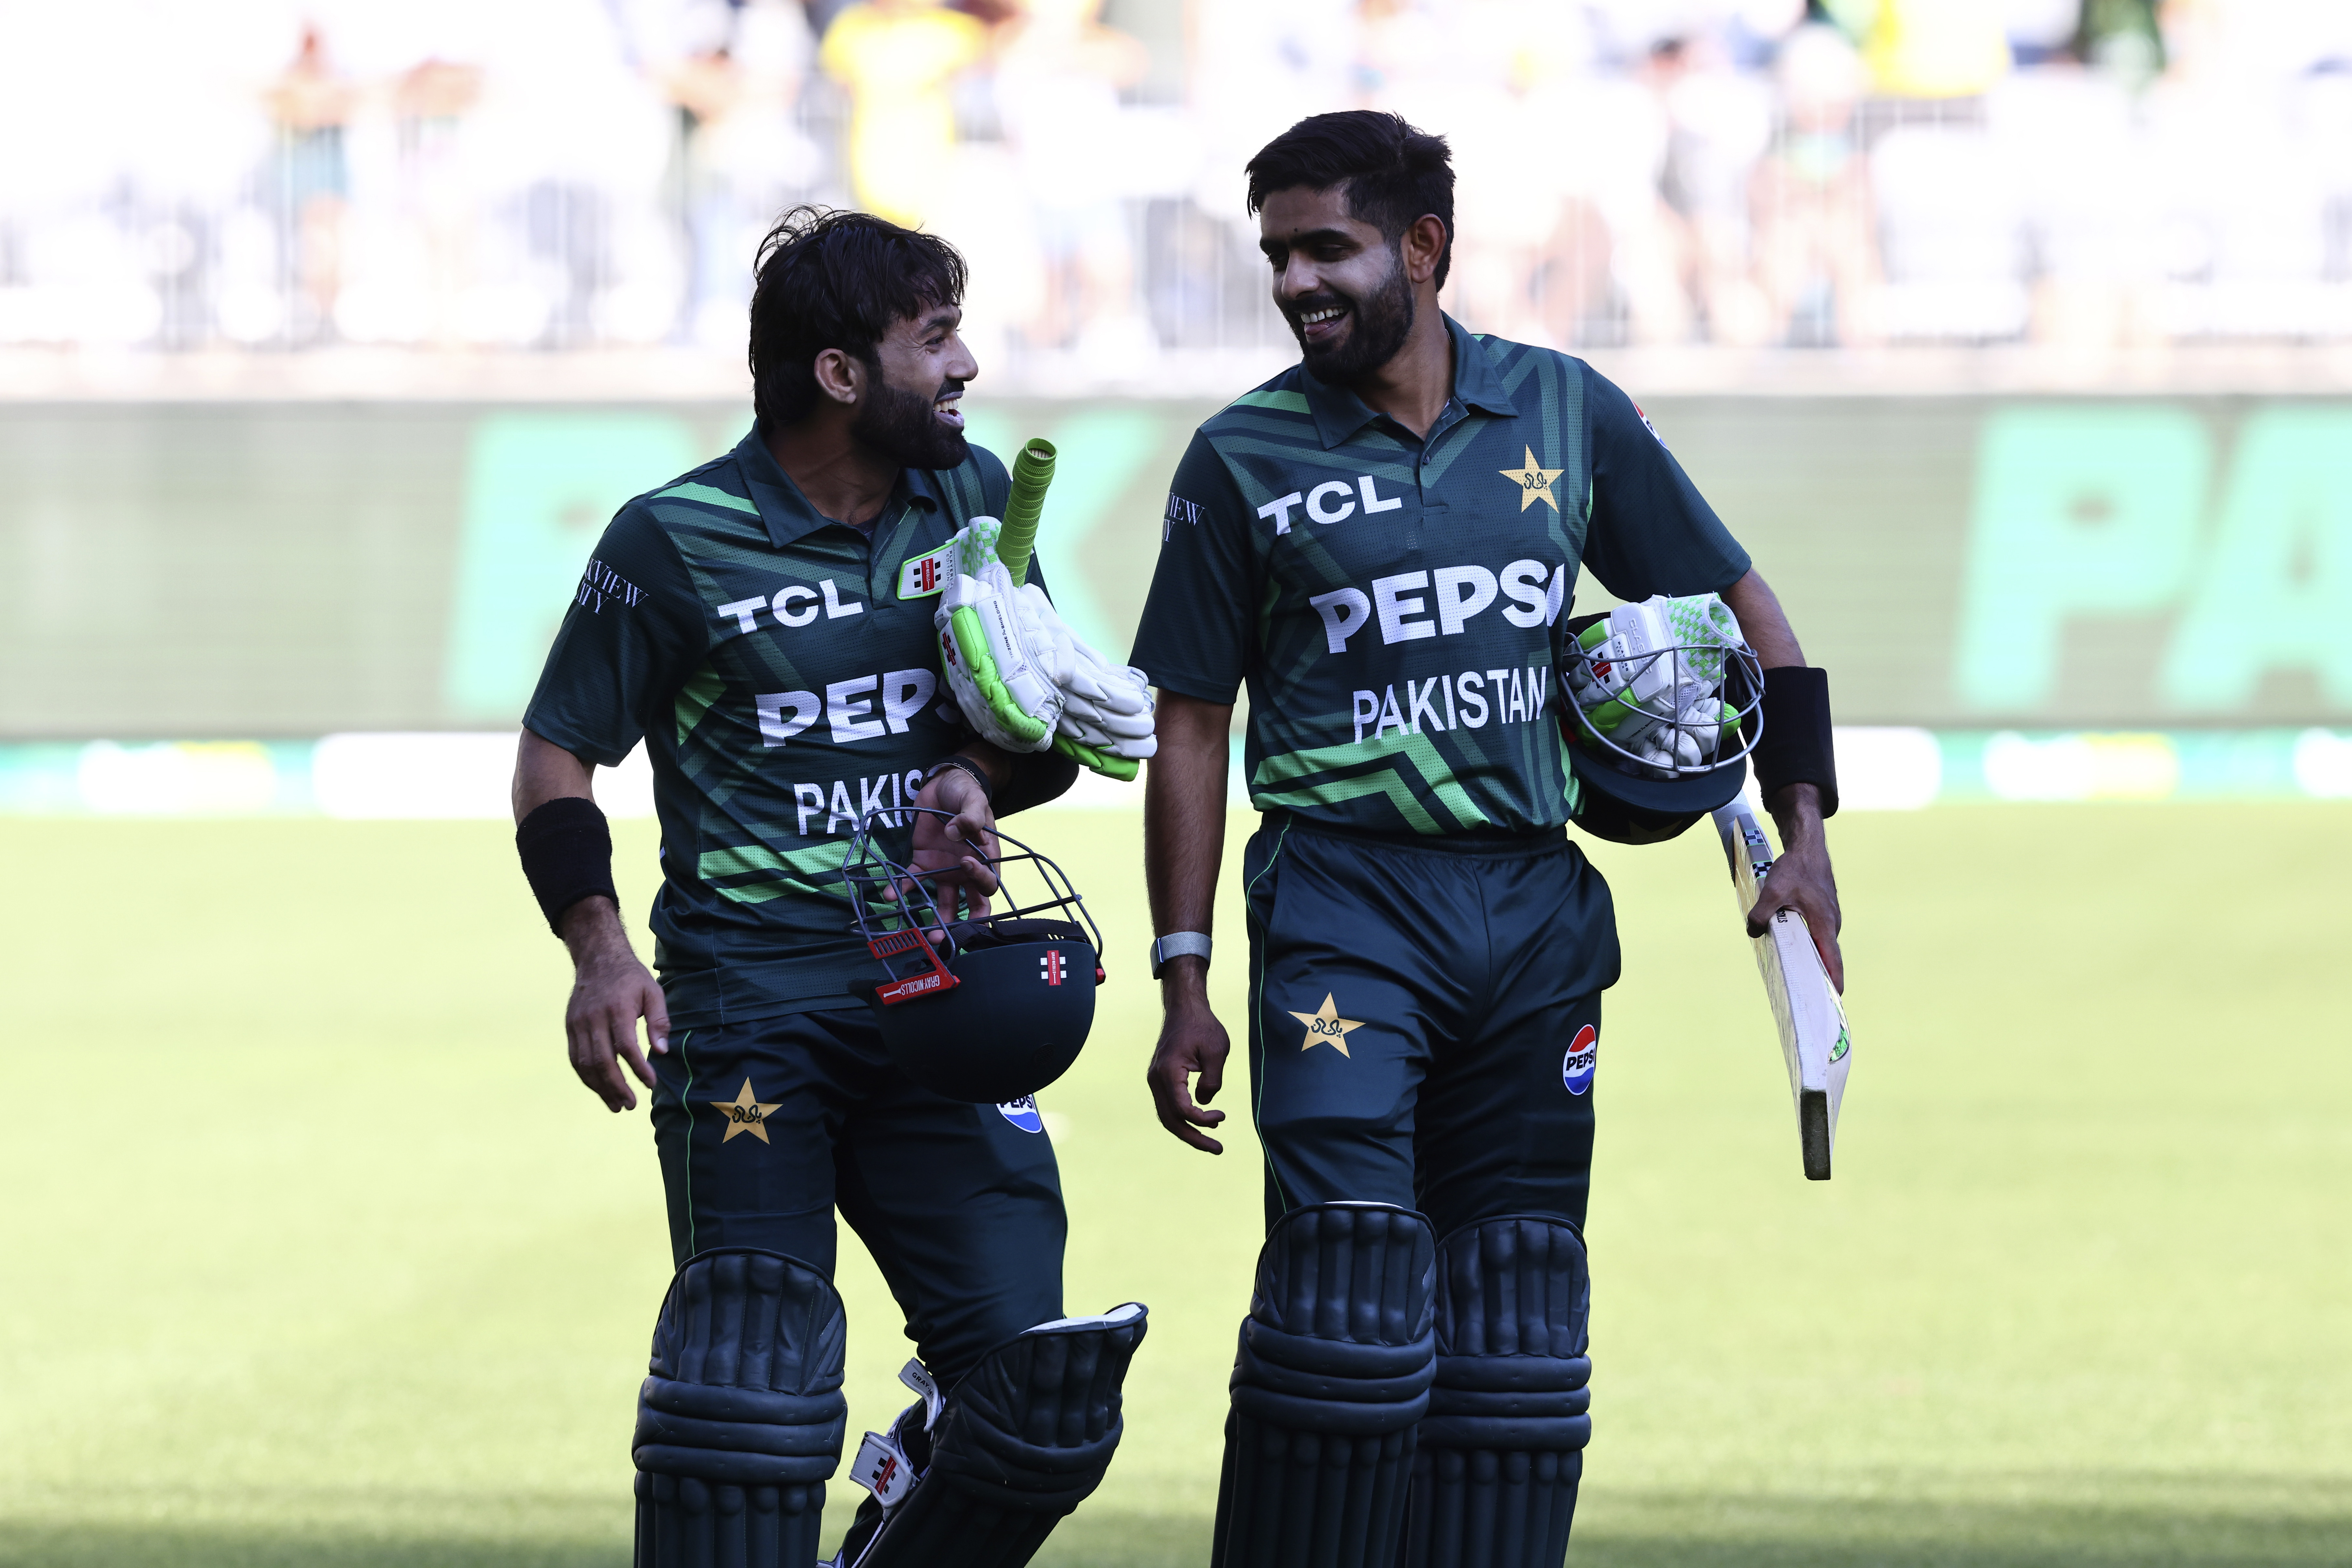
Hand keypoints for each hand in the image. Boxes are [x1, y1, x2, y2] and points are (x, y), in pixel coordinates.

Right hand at [560, 899, 667, 1111]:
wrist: (598, 958)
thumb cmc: (631, 978)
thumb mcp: (653, 992)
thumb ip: (659, 1021)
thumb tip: (662, 1052)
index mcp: (617, 1009)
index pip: (625, 1046)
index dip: (638, 1068)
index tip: (651, 1084)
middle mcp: (594, 1018)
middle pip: (601, 1061)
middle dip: (617, 1087)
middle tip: (631, 1105)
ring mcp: (578, 1024)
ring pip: (585, 1064)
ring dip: (600, 1088)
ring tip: (616, 1106)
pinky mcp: (570, 1027)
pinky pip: (575, 1058)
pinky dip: (586, 1077)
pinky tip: (600, 1089)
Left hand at [907, 761, 999, 922]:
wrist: (942, 784)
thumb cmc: (965, 793)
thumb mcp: (972, 799)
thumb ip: (970, 816)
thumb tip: (957, 832)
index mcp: (986, 857)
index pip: (989, 881)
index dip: (980, 879)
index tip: (965, 863)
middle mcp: (967, 870)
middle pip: (973, 904)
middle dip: (964, 924)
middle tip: (949, 937)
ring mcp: (945, 870)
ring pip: (945, 903)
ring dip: (936, 919)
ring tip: (924, 934)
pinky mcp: (923, 863)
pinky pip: (914, 881)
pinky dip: (902, 889)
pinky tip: (889, 894)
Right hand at [1147, 979, 1229, 1153]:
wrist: (1184, 1008)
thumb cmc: (1202, 1026)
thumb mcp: (1216, 1051)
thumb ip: (1212, 1081)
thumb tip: (1205, 1105)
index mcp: (1168, 1072)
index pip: (1182, 1109)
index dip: (1202, 1120)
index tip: (1223, 1116)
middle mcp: (1156, 1079)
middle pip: (1170, 1120)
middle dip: (1193, 1138)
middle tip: (1217, 1149)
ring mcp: (1155, 1079)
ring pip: (1166, 1115)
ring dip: (1188, 1131)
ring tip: (1211, 1141)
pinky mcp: (1160, 1078)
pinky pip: (1168, 1105)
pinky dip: (1183, 1117)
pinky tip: (1202, 1120)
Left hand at [1756, 784, 1843, 992]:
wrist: (1808, 850)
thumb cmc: (1795, 870)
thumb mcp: (1772, 891)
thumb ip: (1761, 914)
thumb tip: (1753, 931)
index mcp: (1824, 924)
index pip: (1833, 959)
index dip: (1833, 980)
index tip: (1835, 999)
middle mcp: (1831, 924)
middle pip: (1829, 957)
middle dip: (1821, 978)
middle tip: (1813, 1001)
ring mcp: (1829, 919)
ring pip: (1821, 946)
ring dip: (1812, 961)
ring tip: (1801, 982)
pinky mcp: (1824, 914)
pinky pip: (1817, 936)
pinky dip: (1809, 946)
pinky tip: (1794, 952)